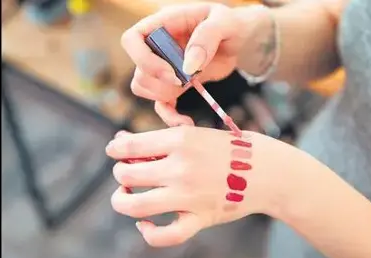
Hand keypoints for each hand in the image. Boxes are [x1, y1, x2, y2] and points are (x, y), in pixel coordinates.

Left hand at [105, 127, 294, 246]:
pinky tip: (144, 223)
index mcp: (180, 139)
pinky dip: (149, 232)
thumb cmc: (231, 147)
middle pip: (126, 174)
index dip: (115, 149)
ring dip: (121, 200)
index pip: (129, 145)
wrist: (268, 170)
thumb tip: (124, 139)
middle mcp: (181, 167)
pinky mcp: (200, 218)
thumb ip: (163, 129)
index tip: (115, 151)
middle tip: (127, 172)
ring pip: (135, 205)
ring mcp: (190, 196)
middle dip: (120, 172)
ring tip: (125, 195)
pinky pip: (166, 235)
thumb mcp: (198, 130)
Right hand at [121, 3, 256, 125]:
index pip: (132, 40)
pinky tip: (186, 122)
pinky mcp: (173, 86)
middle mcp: (156, 46)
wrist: (239, 40)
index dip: (145, 60)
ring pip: (145, 89)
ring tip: (194, 85)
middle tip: (191, 79)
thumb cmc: (230, 24)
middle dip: (164, 83)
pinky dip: (170, 116)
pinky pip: (160, 105)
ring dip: (166, 96)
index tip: (173, 73)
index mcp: (162, 24)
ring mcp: (162, 67)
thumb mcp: (224, 21)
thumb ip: (207, 37)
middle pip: (140, 72)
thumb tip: (188, 66)